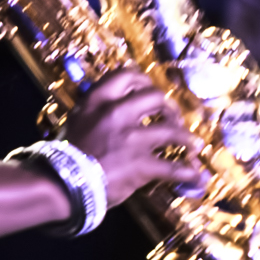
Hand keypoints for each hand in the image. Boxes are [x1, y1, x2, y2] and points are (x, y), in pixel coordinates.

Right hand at [65, 70, 205, 201]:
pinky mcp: (141, 164)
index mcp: (98, 100)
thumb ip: (96, 113)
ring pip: (171, 130)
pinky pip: (172, 167)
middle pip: (155, 97)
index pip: (127, 75)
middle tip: (173, 119)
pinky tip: (197, 177)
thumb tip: (110, 111)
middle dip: (169, 108)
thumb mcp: (77, 121)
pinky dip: (187, 173)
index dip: (144, 81)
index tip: (151, 91)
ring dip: (187, 138)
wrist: (62, 183)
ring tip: (195, 146)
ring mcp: (132, 138)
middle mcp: (117, 113)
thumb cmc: (66, 155)